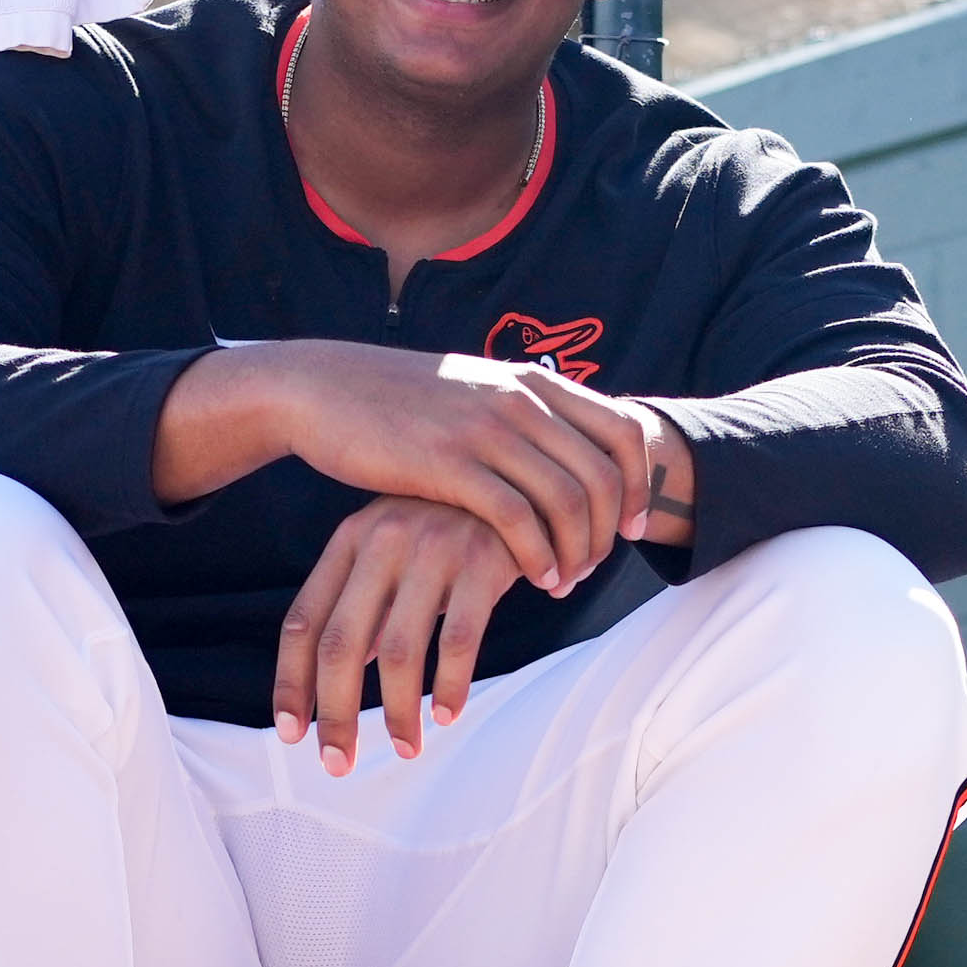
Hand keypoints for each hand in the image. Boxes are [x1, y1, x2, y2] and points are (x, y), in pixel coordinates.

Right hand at [160, 344, 639, 594]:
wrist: (324, 389)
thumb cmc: (401, 404)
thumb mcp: (475, 393)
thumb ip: (522, 416)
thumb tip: (567, 455)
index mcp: (532, 383)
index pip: (624, 430)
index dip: (642, 484)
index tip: (635, 527)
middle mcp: (520, 400)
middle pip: (603, 476)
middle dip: (609, 533)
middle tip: (594, 570)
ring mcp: (485, 429)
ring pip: (567, 500)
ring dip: (576, 552)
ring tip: (562, 583)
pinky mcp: (449, 463)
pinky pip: (518, 519)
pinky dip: (538, 556)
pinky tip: (535, 579)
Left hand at [275, 495, 526, 773]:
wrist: (527, 469)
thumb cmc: (453, 520)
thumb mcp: (396, 546)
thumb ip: (366, 600)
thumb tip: (342, 670)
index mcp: (350, 540)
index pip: (303, 622)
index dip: (291, 683)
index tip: (290, 734)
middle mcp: (383, 541)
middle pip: (341, 644)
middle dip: (336, 713)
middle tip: (338, 763)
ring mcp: (432, 548)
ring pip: (398, 651)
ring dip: (397, 711)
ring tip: (405, 749)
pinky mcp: (483, 560)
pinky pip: (461, 639)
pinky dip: (451, 685)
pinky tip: (449, 715)